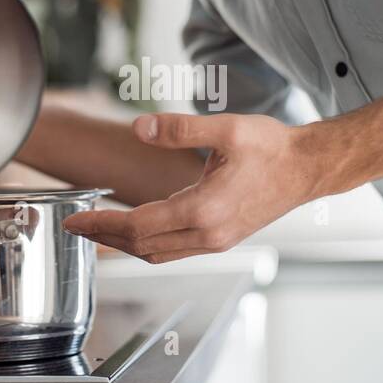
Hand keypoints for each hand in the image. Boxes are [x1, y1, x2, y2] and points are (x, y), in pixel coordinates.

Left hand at [62, 112, 324, 262]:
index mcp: (204, 210)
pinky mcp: (221, 240)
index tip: (75, 219)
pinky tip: (136, 229)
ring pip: (157, 253)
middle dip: (104, 237)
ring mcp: (215, 241)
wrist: (307, 169)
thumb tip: (140, 128)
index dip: (102, 224)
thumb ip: (180, 128)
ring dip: (124, 245)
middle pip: (142, 246)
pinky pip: (174, 250)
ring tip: (98, 229)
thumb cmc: (272, 148)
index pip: (138, 227)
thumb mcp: (227, 128)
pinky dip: (147, 244)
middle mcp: (208, 234)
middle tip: (76, 225)